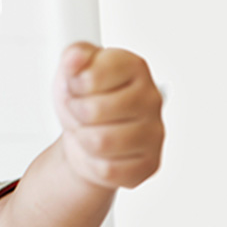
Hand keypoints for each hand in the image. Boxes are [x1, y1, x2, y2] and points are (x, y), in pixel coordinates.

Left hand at [54, 42, 164, 189]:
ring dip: (83, 139)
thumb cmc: (83, 101)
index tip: (78, 86)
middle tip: (81, 111)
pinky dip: (94, 162)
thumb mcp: (71, 72)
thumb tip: (75, 57)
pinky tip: (101, 152)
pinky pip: (108, 169)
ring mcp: (155, 132)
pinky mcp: (150, 163)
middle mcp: (151, 98)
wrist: (84, 137)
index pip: (91, 76)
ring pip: (100, 142)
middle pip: (93, 111)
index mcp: (133, 67)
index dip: (74, 85)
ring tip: (90, 130)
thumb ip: (73, 57)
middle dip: (76, 113)